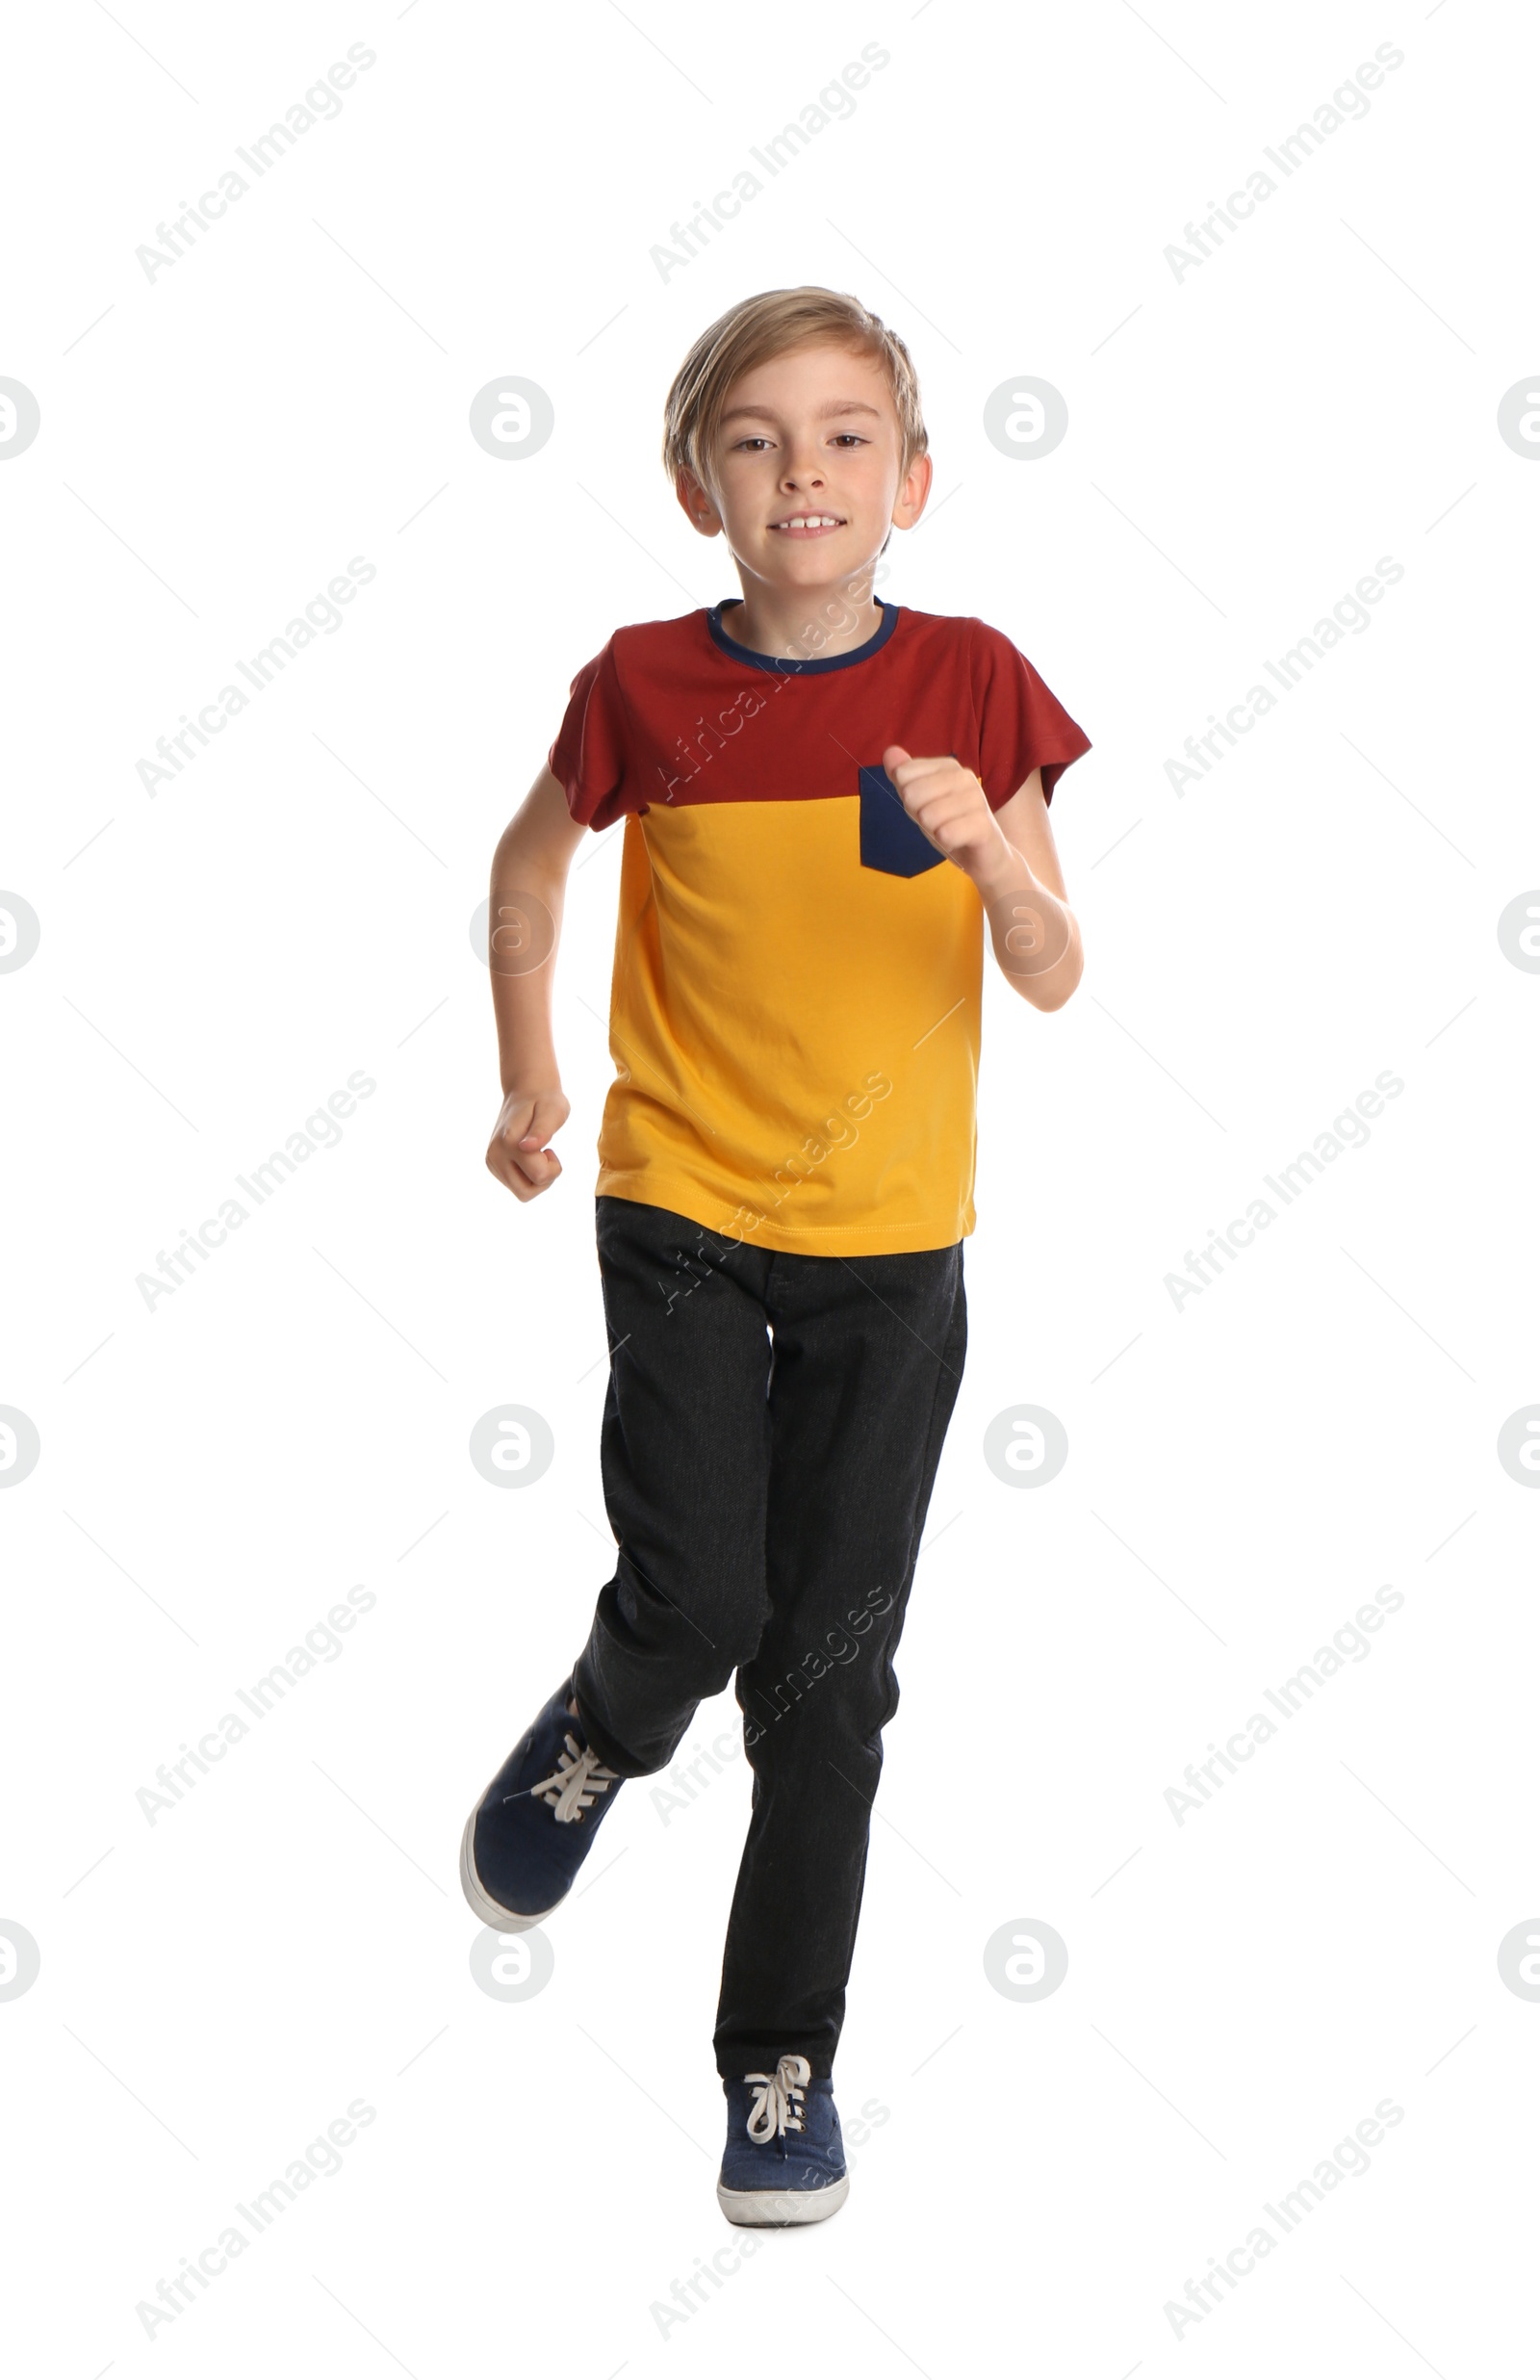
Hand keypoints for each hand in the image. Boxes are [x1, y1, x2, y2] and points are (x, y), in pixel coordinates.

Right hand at [486, 1084, 568, 1199]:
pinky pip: (515, 1186)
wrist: (524, 1090)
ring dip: (536, 1178)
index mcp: (509, 1142)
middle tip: (546, 1155)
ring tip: (537, 1154)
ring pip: (521, 1193)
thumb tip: (527, 1147)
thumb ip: (543, 1130)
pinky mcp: (492, 1164)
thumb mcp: (554, 1110)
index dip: (553, 1167)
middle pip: (526, 1193)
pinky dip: (527, 1176)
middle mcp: (495, 1154)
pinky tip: (528, 1157)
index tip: (550, 1148)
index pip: (540, 1177)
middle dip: (544, 1179)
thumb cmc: (545, 1100)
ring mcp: (491, 1161)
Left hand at [882, 746, 1004, 878]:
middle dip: (919, 816)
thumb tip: (889, 752)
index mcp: (949, 766)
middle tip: (938, 822)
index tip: (928, 806)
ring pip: (927, 816)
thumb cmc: (950, 824)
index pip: (903, 775)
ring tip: (949, 831)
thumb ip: (903, 776)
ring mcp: (976, 799)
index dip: (908, 798)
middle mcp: (965, 777)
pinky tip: (956, 841)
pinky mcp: (983, 825)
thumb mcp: (920, 799)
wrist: (984, 855)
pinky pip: (946, 833)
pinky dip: (945, 842)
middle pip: (912, 794)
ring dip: (933, 831)